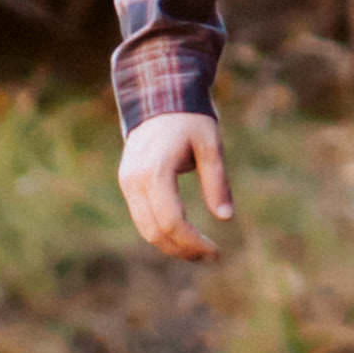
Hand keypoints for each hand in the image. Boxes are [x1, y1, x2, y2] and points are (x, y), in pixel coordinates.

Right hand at [118, 108, 234, 261]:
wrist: (159, 97)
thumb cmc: (190, 119)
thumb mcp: (211, 146)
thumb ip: (217, 181)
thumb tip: (226, 217)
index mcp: (155, 171)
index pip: (172, 221)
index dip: (193, 242)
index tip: (215, 251)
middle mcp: (134, 180)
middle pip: (155, 231)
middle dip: (183, 249)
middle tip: (210, 255)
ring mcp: (127, 182)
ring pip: (145, 229)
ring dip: (171, 245)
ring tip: (198, 251)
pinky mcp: (127, 182)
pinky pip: (141, 217)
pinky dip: (161, 231)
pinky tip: (183, 235)